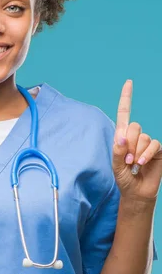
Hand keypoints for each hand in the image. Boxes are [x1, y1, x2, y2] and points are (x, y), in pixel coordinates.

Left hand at [112, 79, 161, 202]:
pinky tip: (142, 164)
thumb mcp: (116, 166)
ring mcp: (148, 142)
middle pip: (133, 126)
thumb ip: (117, 151)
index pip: (124, 113)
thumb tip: (121, 137)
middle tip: (127, 159)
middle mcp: (135, 136)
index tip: (129, 82)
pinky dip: (146, 154)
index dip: (126, 98)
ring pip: (142, 136)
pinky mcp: (158, 150)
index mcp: (122, 136)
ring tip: (134, 164)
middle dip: (128, 143)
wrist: (137, 191)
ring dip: (136, 151)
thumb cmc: (124, 178)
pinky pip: (154, 144)